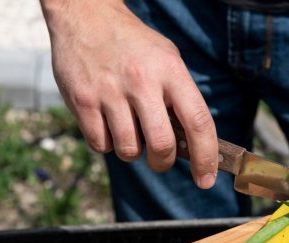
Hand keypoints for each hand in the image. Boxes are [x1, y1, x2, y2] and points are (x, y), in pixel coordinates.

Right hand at [41, 0, 217, 187]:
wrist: (86, 14)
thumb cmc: (135, 48)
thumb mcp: (168, 61)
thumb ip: (181, 100)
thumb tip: (193, 149)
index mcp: (170, 71)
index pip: (198, 122)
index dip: (205, 157)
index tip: (206, 180)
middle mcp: (141, 80)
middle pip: (162, 146)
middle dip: (162, 162)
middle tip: (159, 158)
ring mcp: (109, 91)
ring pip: (129, 151)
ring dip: (132, 151)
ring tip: (128, 129)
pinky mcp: (82, 100)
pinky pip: (101, 145)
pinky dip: (107, 143)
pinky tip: (106, 122)